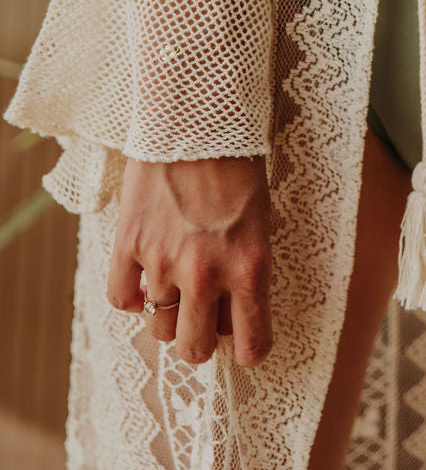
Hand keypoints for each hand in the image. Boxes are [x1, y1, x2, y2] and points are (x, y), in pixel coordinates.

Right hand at [106, 154, 272, 367]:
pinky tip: (142, 282)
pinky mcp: (129, 243)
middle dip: (199, 342)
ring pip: (159, 324)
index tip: (245, 344)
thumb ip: (246, 270)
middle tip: (202, 323)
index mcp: (250, 268)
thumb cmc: (240, 166)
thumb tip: (231, 313)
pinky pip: (120, 299)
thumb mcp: (261, 222)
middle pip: (194, 348)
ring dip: (168, 312)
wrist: (199, 119)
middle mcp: (207, 274)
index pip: (252, 344)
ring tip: (175, 288)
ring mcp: (163, 261)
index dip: (248, 350)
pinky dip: (131, 298)